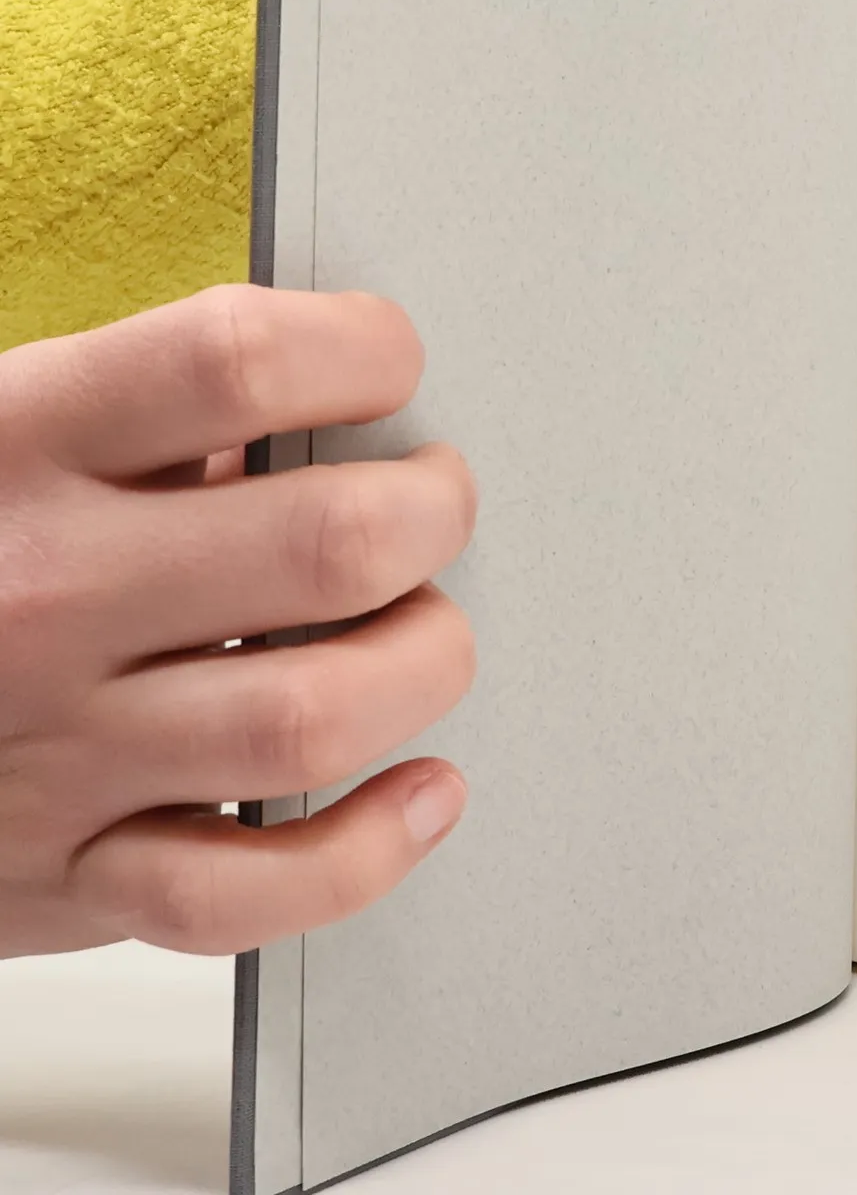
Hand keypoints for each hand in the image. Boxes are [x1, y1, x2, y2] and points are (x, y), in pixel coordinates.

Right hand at [0, 286, 475, 958]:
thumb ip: (152, 413)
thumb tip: (333, 408)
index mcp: (19, 446)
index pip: (238, 361)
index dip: (362, 350)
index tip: (390, 365)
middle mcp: (42, 594)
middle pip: (329, 545)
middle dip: (432, 514)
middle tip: (431, 504)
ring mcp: (54, 747)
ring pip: (316, 716)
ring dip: (421, 666)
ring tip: (420, 629)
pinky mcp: (65, 876)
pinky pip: (250, 890)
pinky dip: (366, 849)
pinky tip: (418, 788)